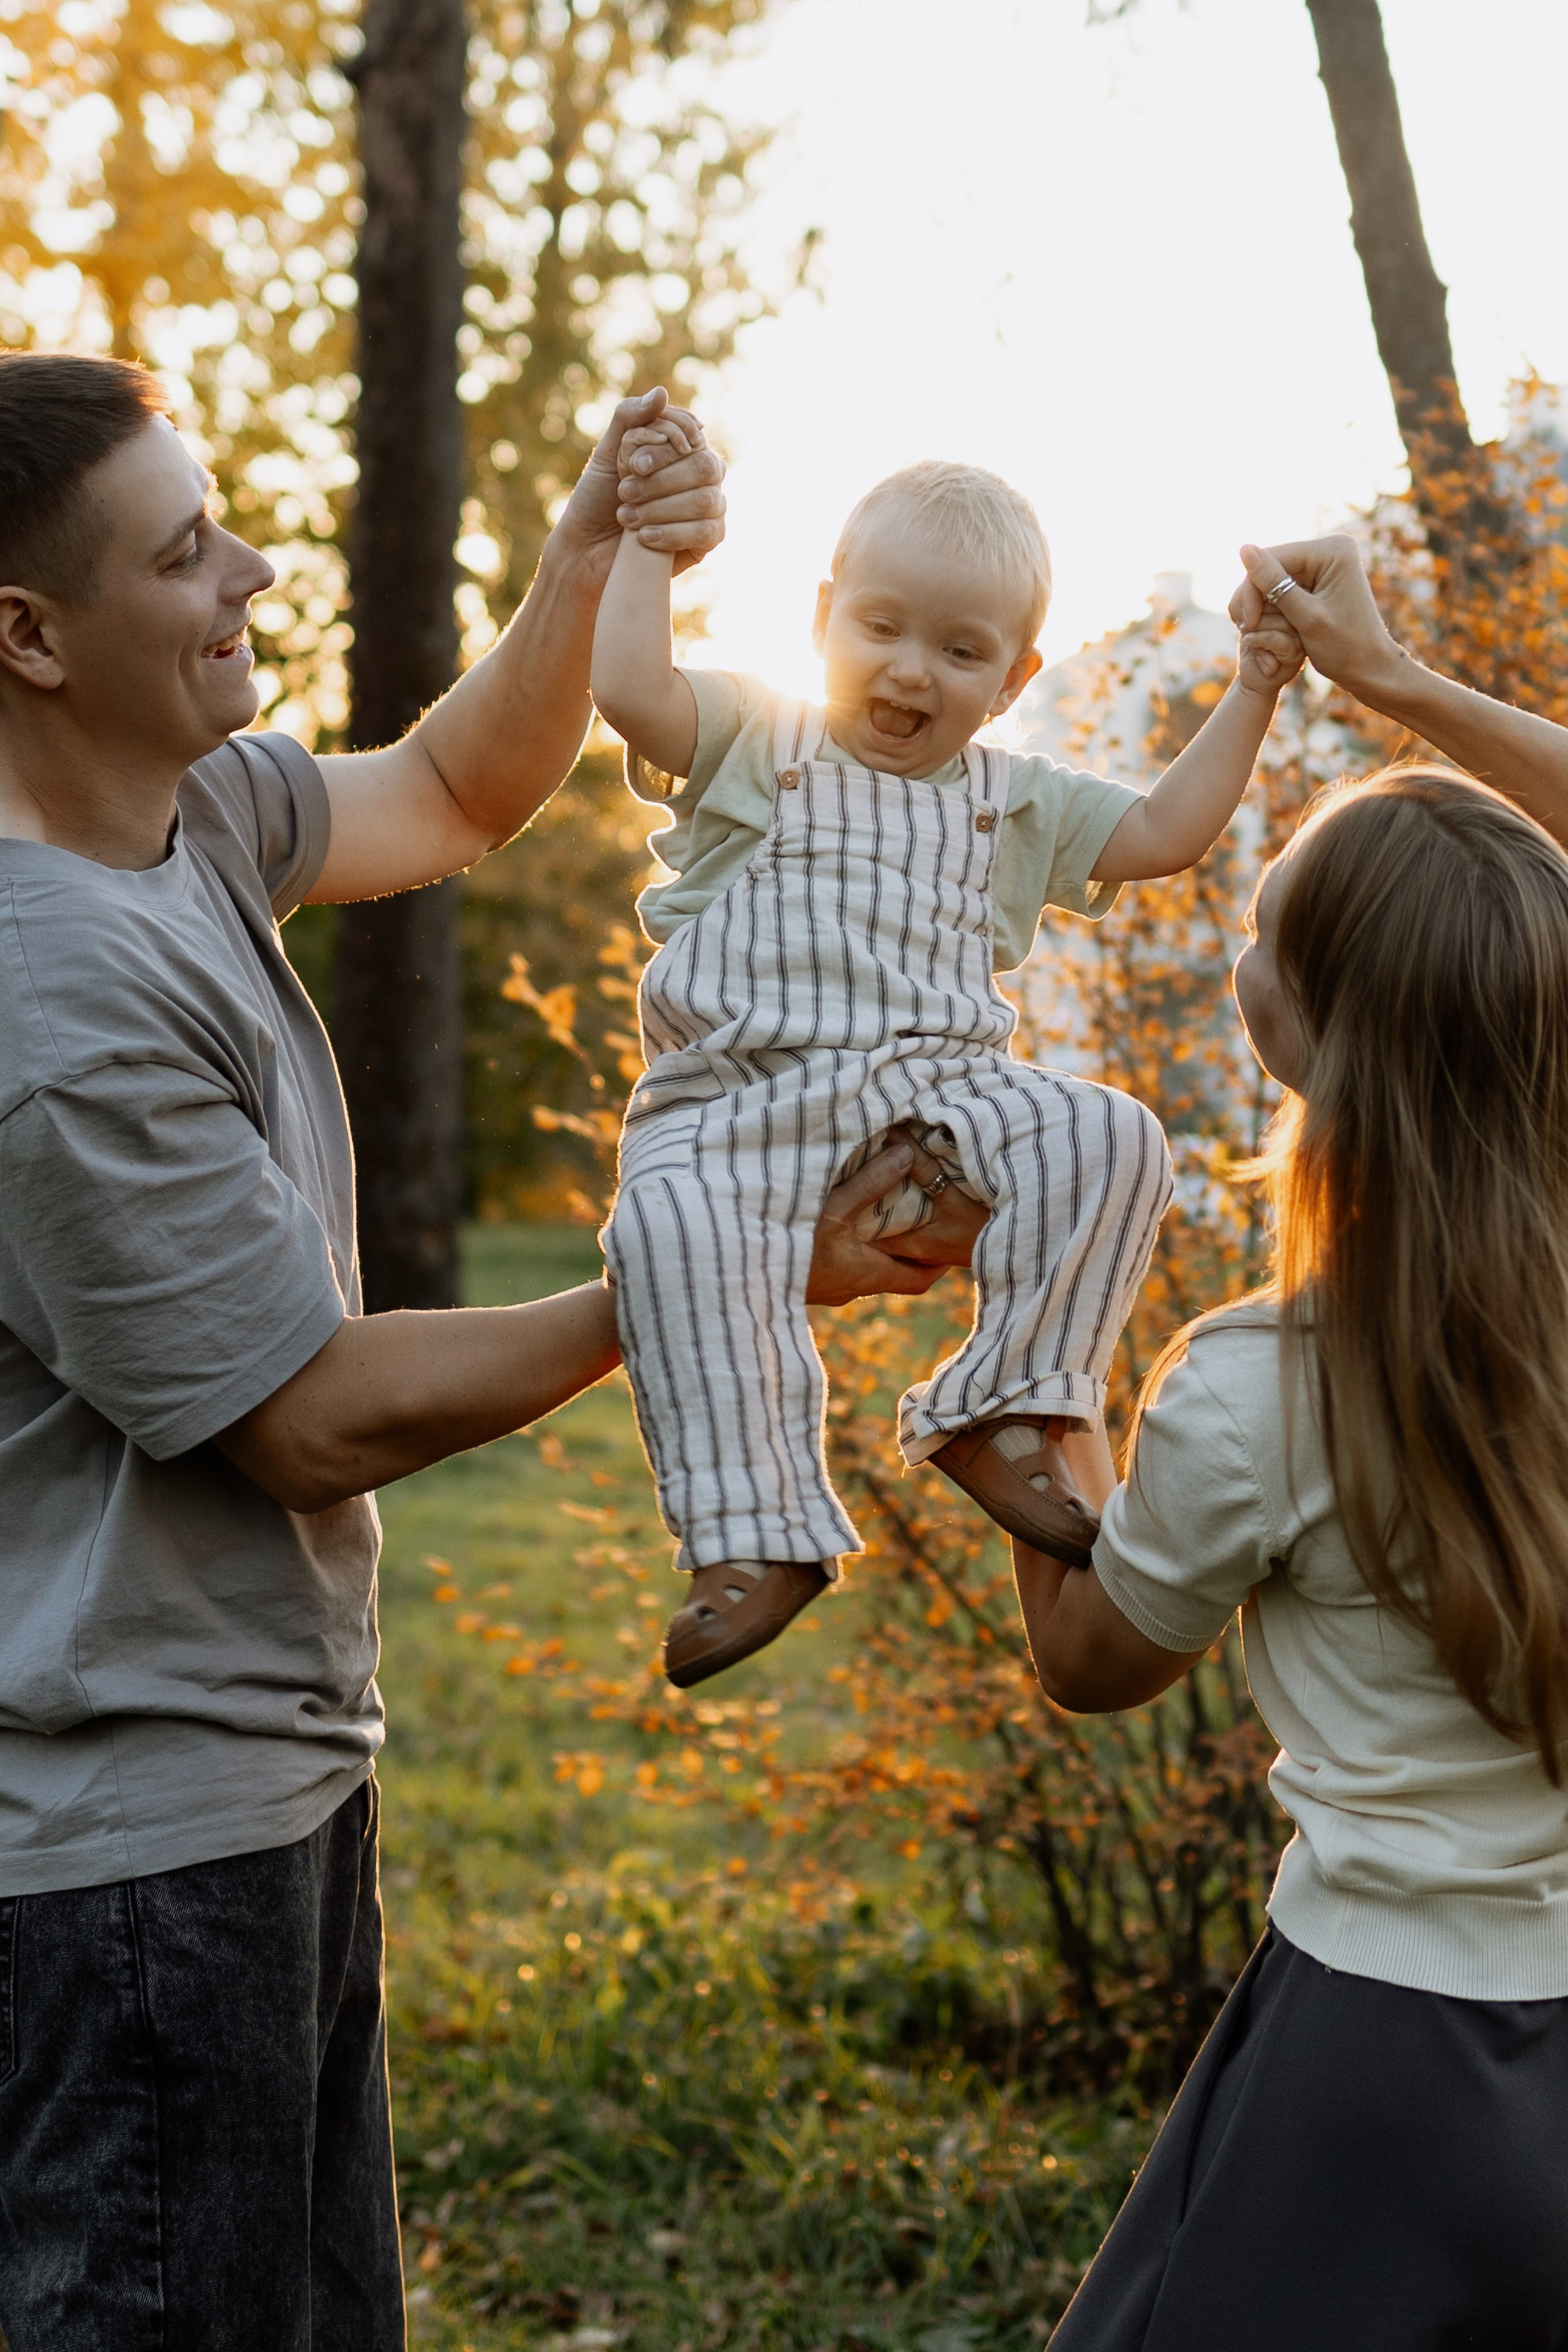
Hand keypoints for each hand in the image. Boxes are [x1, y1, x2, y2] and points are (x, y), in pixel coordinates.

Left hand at [555, 388, 725, 584]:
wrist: (587, 549)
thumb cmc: (597, 499)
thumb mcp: (607, 452)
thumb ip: (629, 418)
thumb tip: (662, 393)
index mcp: (682, 449)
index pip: (692, 436)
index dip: (664, 450)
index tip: (632, 464)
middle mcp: (702, 475)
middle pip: (705, 467)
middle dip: (661, 481)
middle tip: (624, 492)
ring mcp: (709, 507)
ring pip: (706, 500)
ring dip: (661, 508)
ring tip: (626, 517)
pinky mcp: (707, 541)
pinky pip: (708, 532)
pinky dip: (673, 533)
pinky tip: (644, 537)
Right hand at [805, 1135, 988, 1305]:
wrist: (735, 1275)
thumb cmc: (787, 1244)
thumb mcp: (833, 1208)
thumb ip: (870, 1182)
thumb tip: (906, 1155)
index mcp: (867, 1272)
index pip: (918, 1280)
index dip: (939, 1264)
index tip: (951, 1242)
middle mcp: (851, 1287)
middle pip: (892, 1273)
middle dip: (908, 1250)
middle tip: (920, 1221)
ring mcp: (827, 1288)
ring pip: (863, 1268)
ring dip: (875, 1247)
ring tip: (882, 1218)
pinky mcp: (805, 1282)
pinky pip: (837, 1267)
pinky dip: (848, 1249)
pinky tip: (837, 1226)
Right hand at [1229, 535, 1401, 702]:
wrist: (1371, 668)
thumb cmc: (1345, 648)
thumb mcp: (1306, 617)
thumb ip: (1273, 583)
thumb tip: (1243, 548)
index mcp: (1333, 550)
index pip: (1273, 558)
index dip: (1252, 589)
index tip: (1249, 625)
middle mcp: (1329, 549)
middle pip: (1271, 566)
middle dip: (1256, 598)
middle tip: (1248, 630)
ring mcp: (1324, 563)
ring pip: (1272, 577)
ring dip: (1260, 605)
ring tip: (1255, 631)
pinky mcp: (1318, 578)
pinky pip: (1282, 586)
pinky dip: (1271, 607)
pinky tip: (1267, 626)